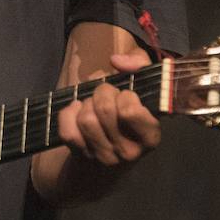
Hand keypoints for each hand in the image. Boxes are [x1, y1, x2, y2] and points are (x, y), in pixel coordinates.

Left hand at [56, 51, 160, 166]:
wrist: (111, 148)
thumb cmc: (128, 109)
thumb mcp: (141, 84)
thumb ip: (138, 62)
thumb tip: (116, 61)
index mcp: (151, 136)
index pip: (130, 111)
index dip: (124, 95)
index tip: (126, 96)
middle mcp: (130, 152)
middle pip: (104, 110)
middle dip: (102, 94)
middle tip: (106, 96)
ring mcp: (105, 158)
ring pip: (86, 120)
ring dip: (86, 105)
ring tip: (93, 106)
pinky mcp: (82, 158)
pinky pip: (68, 131)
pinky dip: (69, 115)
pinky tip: (77, 113)